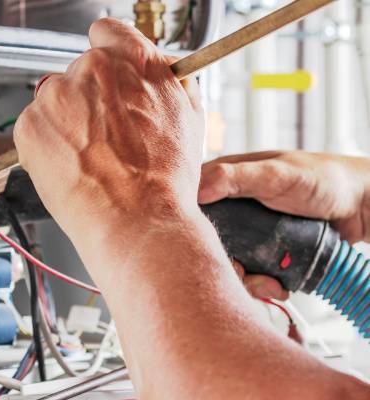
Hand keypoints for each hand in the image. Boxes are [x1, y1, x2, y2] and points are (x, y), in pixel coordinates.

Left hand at [14, 18, 204, 244]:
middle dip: (87, 99)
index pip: (107, 31)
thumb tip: (156, 70)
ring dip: (65, 122)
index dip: (107, 54)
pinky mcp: (29, 125)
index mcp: (132, 59)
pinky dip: (44, 144)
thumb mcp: (186, 116)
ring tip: (88, 158)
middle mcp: (91, 69)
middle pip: (79, 72)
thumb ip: (166, 81)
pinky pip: (34, 127)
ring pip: (54, 100)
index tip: (106, 75)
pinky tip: (70, 166)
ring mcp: (56, 96)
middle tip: (103, 136)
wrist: (134, 220)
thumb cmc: (162, 179)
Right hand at [200, 151, 369, 297]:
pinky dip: (261, 284)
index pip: (191, 204)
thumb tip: (197, 189)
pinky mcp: (263, 251)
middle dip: (223, 262)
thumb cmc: (324, 179)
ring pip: (227, 261)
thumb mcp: (276, 173)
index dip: (192, 228)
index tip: (205, 246)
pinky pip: (249, 273)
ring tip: (268, 283)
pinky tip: (276, 284)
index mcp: (225, 180)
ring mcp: (248, 231)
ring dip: (244, 279)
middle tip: (242, 271)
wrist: (362, 207)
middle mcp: (231, 206)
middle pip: (207, 240)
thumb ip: (235, 178)